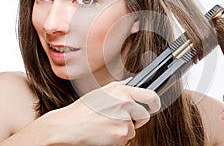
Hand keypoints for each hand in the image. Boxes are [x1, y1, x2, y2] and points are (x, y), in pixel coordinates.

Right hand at [42, 79, 160, 145]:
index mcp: (122, 91)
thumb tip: (132, 83)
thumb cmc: (82, 110)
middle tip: (120, 120)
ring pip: (133, 130)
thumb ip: (120, 86)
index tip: (153, 106)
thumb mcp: (101, 91)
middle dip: (136, 120)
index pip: (150, 96)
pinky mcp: (120, 135)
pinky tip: (104, 133)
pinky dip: (116, 138)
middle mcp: (126, 104)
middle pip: (144, 116)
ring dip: (123, 130)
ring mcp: (124, 120)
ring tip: (106, 125)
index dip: (154, 103)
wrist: (68, 127)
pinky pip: (124, 139)